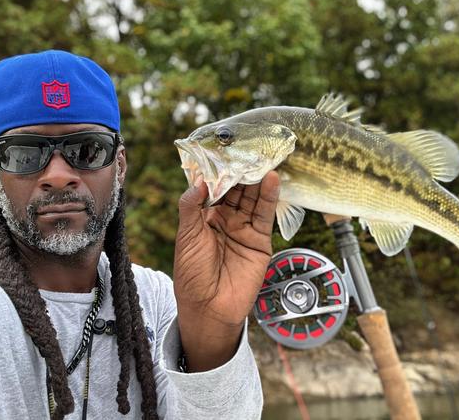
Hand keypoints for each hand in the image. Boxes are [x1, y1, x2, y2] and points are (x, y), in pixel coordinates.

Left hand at [173, 171, 279, 370]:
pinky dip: (270, 197)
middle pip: (237, 191)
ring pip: (253, 199)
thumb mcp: (186, 237)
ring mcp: (244, 229)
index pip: (215, 189)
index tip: (225, 152)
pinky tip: (272, 180)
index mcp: (205, 218)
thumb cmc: (192, 274)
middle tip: (250, 150)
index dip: (220, 172)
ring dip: (258, 180)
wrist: (210, 308)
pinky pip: (265, 215)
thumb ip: (192, 208)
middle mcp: (226, 220)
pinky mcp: (260, 240)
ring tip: (263, 159)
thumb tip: (200, 181)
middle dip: (242, 172)